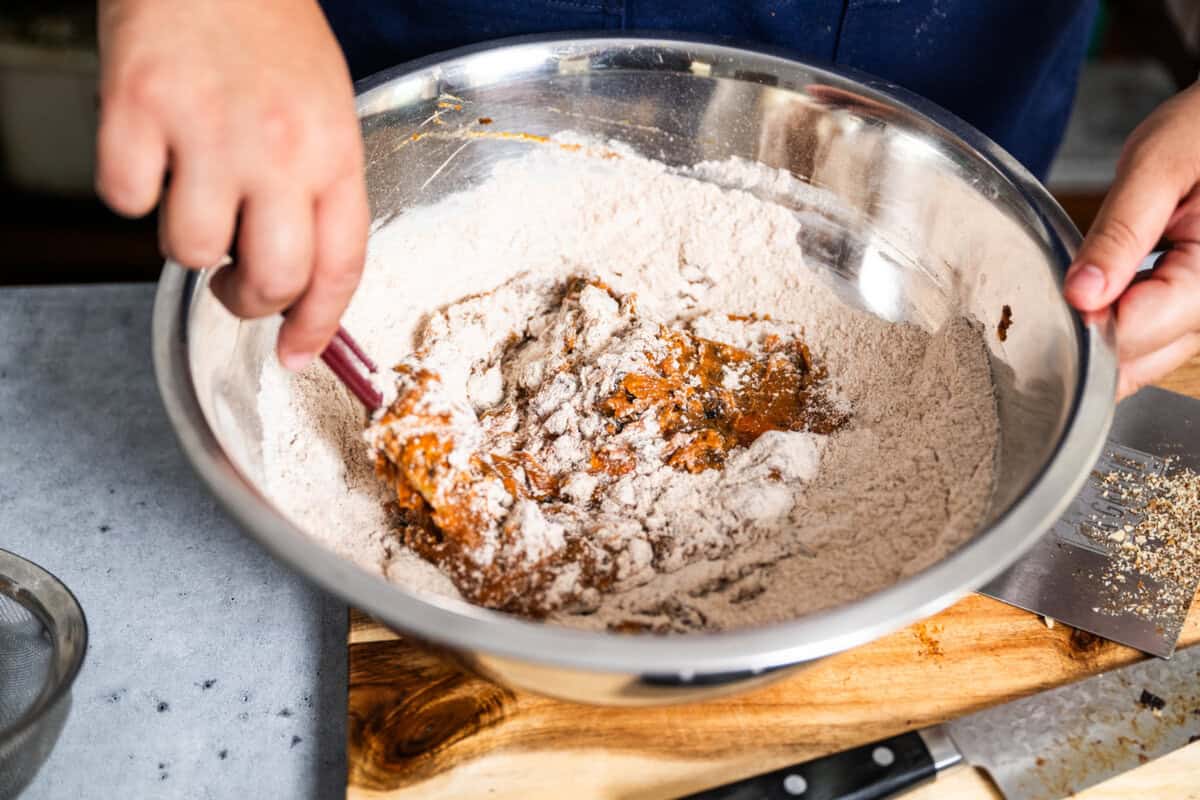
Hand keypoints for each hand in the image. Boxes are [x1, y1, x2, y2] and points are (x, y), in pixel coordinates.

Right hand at [96, 0, 367, 368]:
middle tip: (235, 286)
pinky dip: (131, 187)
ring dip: (188, 240)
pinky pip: (125, 199)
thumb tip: (303, 279)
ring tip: (194, 192)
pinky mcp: (138, 107)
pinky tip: (151, 150)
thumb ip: (320, 191)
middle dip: (250, 302)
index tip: (297, 352)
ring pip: (190, 250)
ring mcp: (207, 129)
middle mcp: (279, 149)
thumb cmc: (271, 33)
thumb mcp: (327, 112)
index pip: (340, 266)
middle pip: (272, 279)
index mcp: (334, 152)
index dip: (319, 325)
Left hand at [1063, 83, 1199, 398]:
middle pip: (1141, 356)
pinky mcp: (1195, 311)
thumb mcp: (1158, 165)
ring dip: (1103, 338)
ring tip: (1084, 289)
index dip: (1088, 322)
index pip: (1141, 329)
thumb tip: (1082, 295)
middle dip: (1091, 335)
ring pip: (1145, 359)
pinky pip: (1154, 343)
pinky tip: (1101, 299)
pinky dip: (1119, 329)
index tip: (1058, 298)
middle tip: (1062, 292)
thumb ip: (1119, 233)